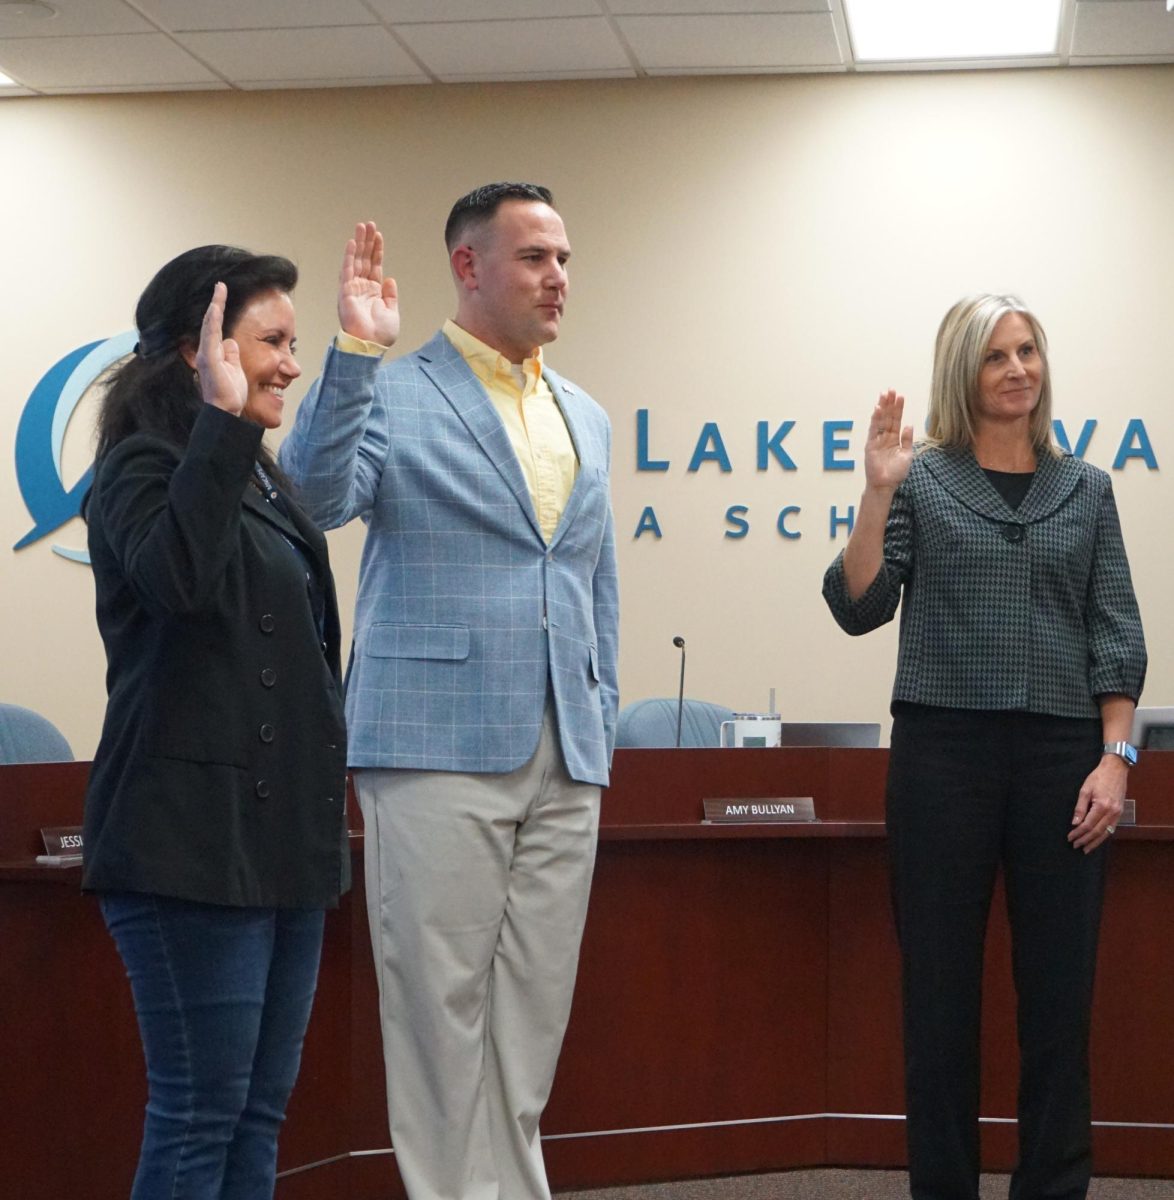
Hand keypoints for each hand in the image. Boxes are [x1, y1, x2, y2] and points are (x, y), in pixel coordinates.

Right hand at [195, 282, 246, 415]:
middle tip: (221, 285)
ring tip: (220, 290)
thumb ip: (231, 353)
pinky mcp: (209, 361)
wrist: (226, 410)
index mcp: (213, 353)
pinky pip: (210, 338)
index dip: (219, 309)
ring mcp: (206, 355)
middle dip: (216, 302)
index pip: (215, 326)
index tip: (223, 292)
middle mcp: (206, 351)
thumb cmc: (230, 392)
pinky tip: (215, 310)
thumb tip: (231, 341)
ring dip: (215, 307)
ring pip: (209, 326)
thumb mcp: (234, 367)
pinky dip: (212, 323)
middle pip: (210, 322)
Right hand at [338, 221, 399, 345]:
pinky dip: (350, 256)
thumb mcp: (392, 312)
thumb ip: (390, 295)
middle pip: (364, 259)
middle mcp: (361, 288)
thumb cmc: (380, 334)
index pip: (374, 266)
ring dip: (359, 243)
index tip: (378, 236)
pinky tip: (353, 243)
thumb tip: (389, 278)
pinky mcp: (346, 292)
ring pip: (356, 261)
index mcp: (373, 292)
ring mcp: (353, 288)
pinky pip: (347, 270)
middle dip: (367, 241)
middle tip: (368, 224)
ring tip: (361, 227)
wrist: (370, 345)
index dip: (376, 251)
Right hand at [863, 390, 913, 492]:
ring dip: (882, 407)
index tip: (900, 396)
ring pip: (880, 420)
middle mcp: (885, 437)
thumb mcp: (907, 454)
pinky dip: (875, 419)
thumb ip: (908, 439)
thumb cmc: (896, 473)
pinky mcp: (871, 445)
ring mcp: (877, 440)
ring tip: (884, 395)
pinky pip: (873, 429)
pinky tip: (878, 409)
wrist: (886, 485)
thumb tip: (909, 425)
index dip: (898, 408)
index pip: (896, 419)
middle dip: (889, 403)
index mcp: (895, 438)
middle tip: (891, 390)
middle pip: (888, 417)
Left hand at [1068, 755, 1126, 852]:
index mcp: (1102, 806)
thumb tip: (1075, 823)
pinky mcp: (1120, 813)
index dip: (1078, 833)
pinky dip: (1104, 835)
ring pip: (1106, 832)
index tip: (1070, 837)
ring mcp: (1118, 813)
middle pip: (1097, 831)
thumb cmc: (1098, 777)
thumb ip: (1080, 808)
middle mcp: (1112, 812)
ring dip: (1095, 842)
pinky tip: (1097, 840)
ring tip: (1086, 849)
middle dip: (1086, 840)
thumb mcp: (1085, 790)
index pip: (1088, 825)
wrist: (1116, 770)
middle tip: (1076, 846)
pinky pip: (1112, 828)